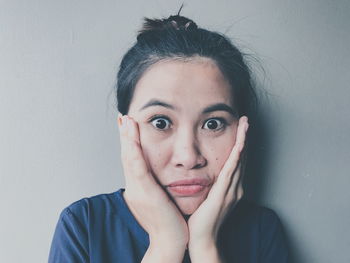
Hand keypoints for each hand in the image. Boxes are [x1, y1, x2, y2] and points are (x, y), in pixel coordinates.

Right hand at [118, 114, 187, 261]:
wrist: (169, 242)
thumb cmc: (168, 220)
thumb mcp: (158, 199)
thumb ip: (154, 186)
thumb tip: (157, 175)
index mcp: (138, 186)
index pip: (131, 159)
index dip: (128, 142)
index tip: (127, 125)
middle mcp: (134, 186)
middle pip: (127, 156)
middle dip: (125, 135)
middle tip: (123, 116)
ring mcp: (138, 189)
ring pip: (130, 159)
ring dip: (128, 138)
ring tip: (127, 120)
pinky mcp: (146, 193)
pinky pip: (138, 169)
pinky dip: (134, 152)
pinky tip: (133, 139)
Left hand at [187, 116, 248, 261]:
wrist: (202, 240)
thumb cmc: (201, 220)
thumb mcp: (207, 197)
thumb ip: (210, 185)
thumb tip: (204, 174)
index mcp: (230, 187)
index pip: (236, 161)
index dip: (239, 143)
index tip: (239, 128)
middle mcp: (234, 187)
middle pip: (241, 157)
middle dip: (244, 137)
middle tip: (245, 120)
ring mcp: (231, 191)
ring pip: (238, 161)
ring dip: (242, 142)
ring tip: (245, 125)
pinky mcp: (222, 195)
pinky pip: (230, 173)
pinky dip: (235, 158)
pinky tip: (238, 146)